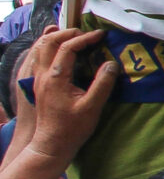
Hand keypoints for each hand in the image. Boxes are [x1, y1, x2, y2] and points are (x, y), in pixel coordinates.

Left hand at [14, 29, 116, 166]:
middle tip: (87, 34)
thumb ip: (103, 83)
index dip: (85, 38)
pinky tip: (67, 54)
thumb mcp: (92, 107)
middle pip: (48, 42)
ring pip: (41, 49)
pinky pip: (41, 58)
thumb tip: (111, 63)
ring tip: (77, 39)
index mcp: (55, 78)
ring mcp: (38, 80)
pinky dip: (53, 49)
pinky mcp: (39, 85)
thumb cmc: (72, 128)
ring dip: (58, 39)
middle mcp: (43, 75)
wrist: (51, 145)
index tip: (101, 35)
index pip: (66, 48)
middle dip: (68, 33)